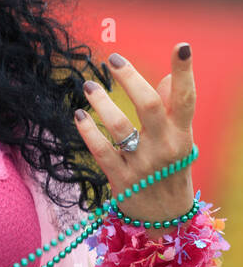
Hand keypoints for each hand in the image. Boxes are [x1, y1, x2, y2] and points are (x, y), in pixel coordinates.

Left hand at [75, 42, 195, 234]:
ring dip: (101, 102)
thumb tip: (167, 78)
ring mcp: (142, 164)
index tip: (182, 46)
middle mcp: (165, 147)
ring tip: (89, 86)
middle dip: (131, 78)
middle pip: (150, 105)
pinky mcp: (121, 179)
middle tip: (113, 59)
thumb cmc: (171, 170)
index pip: (187, 99)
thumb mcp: (180, 141)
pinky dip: (88, 131)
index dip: (185, 72)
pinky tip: (79, 115)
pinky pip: (101, 151)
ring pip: (120, 126)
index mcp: (182, 135)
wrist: (165, 220)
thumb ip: (174, 109)